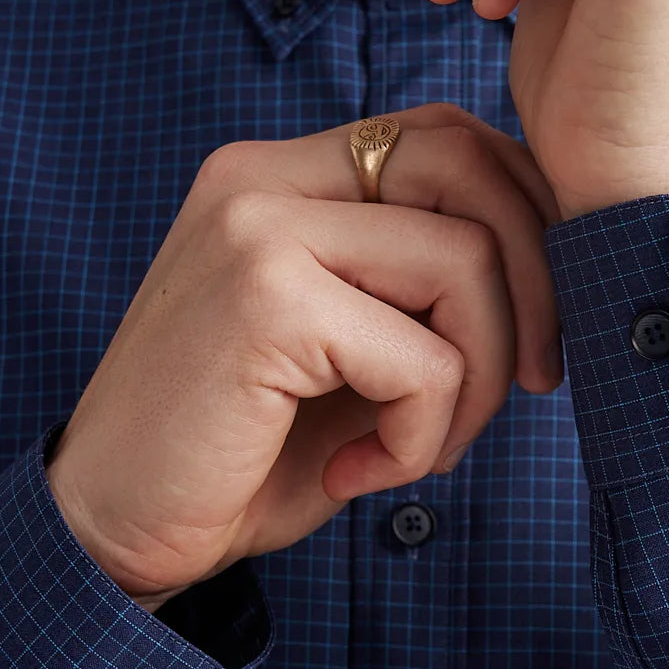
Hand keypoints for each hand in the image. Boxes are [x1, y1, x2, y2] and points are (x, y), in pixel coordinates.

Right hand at [46, 104, 561, 609]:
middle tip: (531, 383)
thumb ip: (420, 289)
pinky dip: (421, 436)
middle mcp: (264, 176)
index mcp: (282, 174)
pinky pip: (426, 359)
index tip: (534, 326)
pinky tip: (358, 478)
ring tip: (416, 451)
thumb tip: (556, 265)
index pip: (447, 137)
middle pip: (470, 167)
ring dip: (476, 384)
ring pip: (466, 262)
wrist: (113, 531)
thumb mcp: (349, 349)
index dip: (524, 218)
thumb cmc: (243, 450)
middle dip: (535, 286)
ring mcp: (259, 227)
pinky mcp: (267, 298)